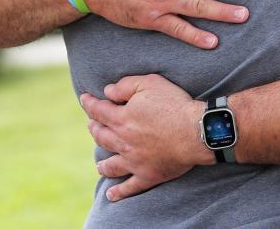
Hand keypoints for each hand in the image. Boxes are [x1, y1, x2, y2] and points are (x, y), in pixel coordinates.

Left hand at [81, 74, 212, 200]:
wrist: (195, 131)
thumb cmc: (174, 104)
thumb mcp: (150, 83)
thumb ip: (126, 86)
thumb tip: (107, 91)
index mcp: (122, 118)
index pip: (99, 110)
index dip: (90, 103)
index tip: (84, 99)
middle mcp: (123, 141)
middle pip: (101, 137)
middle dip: (94, 129)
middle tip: (91, 126)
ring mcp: (134, 161)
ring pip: (111, 164)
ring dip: (102, 164)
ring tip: (99, 164)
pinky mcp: (148, 175)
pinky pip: (129, 187)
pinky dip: (119, 192)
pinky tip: (111, 195)